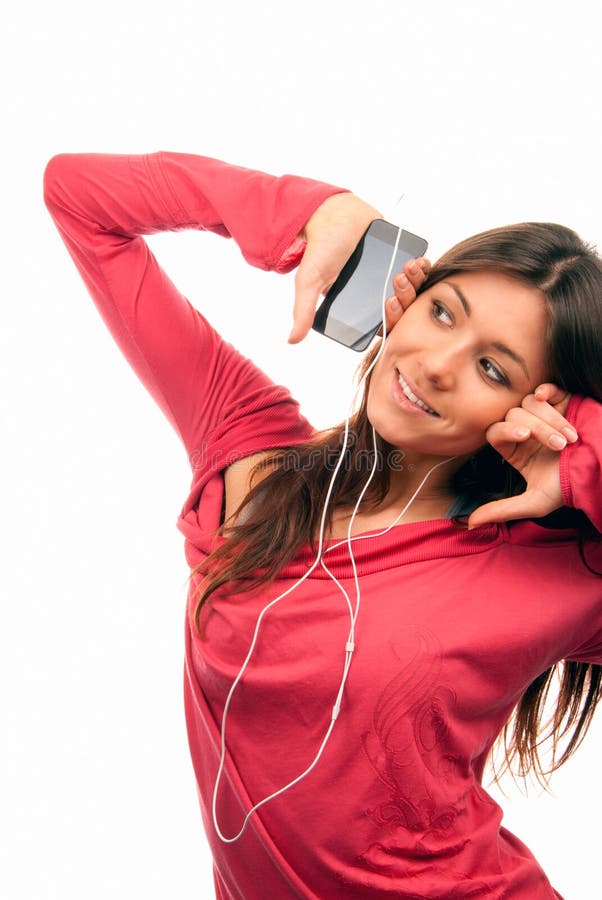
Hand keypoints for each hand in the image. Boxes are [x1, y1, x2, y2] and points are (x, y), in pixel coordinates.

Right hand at [287, 192, 429, 342]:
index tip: (390, 303)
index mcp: (361, 308)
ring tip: (408, 267)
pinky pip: (418, 268)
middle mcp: (378, 295)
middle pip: (403, 307)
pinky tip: (419, 261)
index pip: (383, 323)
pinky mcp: (401, 258)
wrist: (334, 213)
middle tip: (397, 280)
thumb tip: (292, 340)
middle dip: (406, 296)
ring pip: (413, 289)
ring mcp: (391, 276)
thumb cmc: (321, 248)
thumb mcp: (309, 282)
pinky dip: (422, 267)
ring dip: (415, 281)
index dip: (392, 318)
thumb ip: (304, 311)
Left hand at [467, 383, 577, 528]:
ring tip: (571, 438)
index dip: (506, 430)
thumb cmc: (569, 487)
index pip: (495, 431)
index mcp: (514, 450)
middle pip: (514, 415)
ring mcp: (542, 415)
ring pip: (530, 403)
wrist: (601, 472)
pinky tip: (547, 397)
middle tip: (559, 445)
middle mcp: (525, 430)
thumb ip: (503, 509)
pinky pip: (547, 388)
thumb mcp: (535, 502)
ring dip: (551, 419)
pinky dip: (546, 390)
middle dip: (538, 429)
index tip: (524, 436)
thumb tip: (472, 523)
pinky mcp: (561, 401)